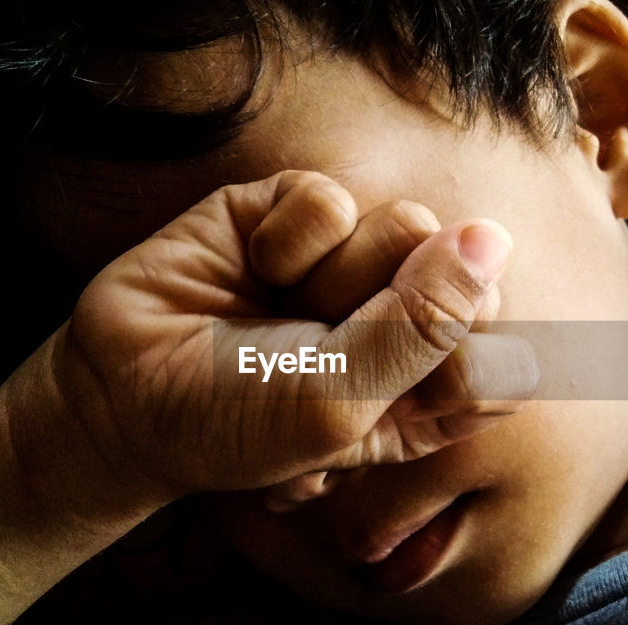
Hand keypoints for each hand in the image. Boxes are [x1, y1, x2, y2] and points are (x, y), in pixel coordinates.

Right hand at [4, 171, 538, 521]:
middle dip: (388, 318)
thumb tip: (491, 238)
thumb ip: (421, 329)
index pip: (506, 357)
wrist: (121, 392)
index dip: (460, 360)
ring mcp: (355, 260)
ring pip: (407, 225)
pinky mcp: (300, 212)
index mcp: (429, 391)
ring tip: (279, 311)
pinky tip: (254, 267)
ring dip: (334, 279)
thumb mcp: (337, 405)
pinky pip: (331, 197)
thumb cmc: (235, 423)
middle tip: (319, 351)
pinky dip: (287, 239)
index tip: (391, 388)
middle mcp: (404, 319)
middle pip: (464, 281)